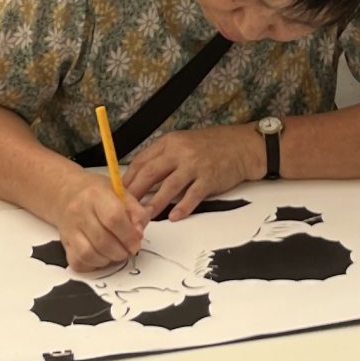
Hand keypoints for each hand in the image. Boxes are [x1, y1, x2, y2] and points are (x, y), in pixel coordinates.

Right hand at [56, 170, 145, 270]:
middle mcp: (79, 211)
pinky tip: (101, 256)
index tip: (136, 242)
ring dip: (108, 259)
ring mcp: (69, 229)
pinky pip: (78, 262)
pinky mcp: (65, 243)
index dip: (129, 235)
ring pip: (89, 254)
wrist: (67, 194)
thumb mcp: (121, 193)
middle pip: (103, 240)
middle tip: (129, 249)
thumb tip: (138, 234)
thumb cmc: (96, 194)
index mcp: (96, 195)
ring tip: (116, 252)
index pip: (113, 218)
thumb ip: (136, 212)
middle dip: (121, 251)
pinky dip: (93, 264)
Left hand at [122, 124, 263, 219]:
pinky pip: (193, 195)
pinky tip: (174, 217)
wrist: (241, 145)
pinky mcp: (209, 178)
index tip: (118, 194)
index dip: (128, 179)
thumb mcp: (182, 144)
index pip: (141, 161)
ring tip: (144, 217)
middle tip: (124, 210)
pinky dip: (183, 207)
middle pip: (150, 173)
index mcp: (169, 143)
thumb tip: (141, 179)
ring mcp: (195, 165)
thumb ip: (163, 158)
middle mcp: (179, 152)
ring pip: (169, 186)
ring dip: (155, 203)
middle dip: (135, 193)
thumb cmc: (210, 146)